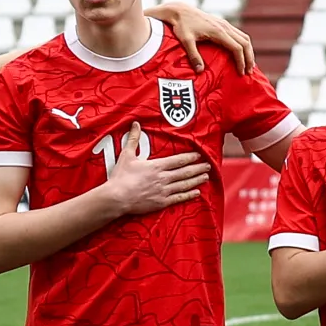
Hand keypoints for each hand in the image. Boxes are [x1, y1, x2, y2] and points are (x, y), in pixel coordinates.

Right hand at [93, 122, 210, 213]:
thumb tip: (135, 123)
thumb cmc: (121, 176)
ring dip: (196, 180)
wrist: (117, 197)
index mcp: (157, 166)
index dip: (190, 157)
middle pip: (185, 172)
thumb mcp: (127, 155)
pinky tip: (197, 193)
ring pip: (184, 185)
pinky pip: (179, 198)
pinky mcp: (161, 202)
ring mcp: (164, 191)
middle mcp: (163, 178)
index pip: (178, 160)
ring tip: (206, 177)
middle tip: (208, 166)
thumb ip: (133, 139)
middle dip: (198, 168)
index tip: (199, 155)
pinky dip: (189, 195)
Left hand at [155, 0, 257, 74]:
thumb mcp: (186, 41)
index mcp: (218, 31)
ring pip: (244, 38)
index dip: (241, 61)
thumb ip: (193, 55)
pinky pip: (239, 35)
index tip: (241, 73)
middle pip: (245, 43)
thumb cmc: (182, 26)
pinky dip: (244, 45)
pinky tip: (242, 54)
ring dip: (249, 51)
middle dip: (249, 58)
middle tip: (249, 72)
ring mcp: (225, 24)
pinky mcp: (222, 24)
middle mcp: (225, 26)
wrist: (180, 11)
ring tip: (249, 65)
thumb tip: (200, 71)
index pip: (237, 48)